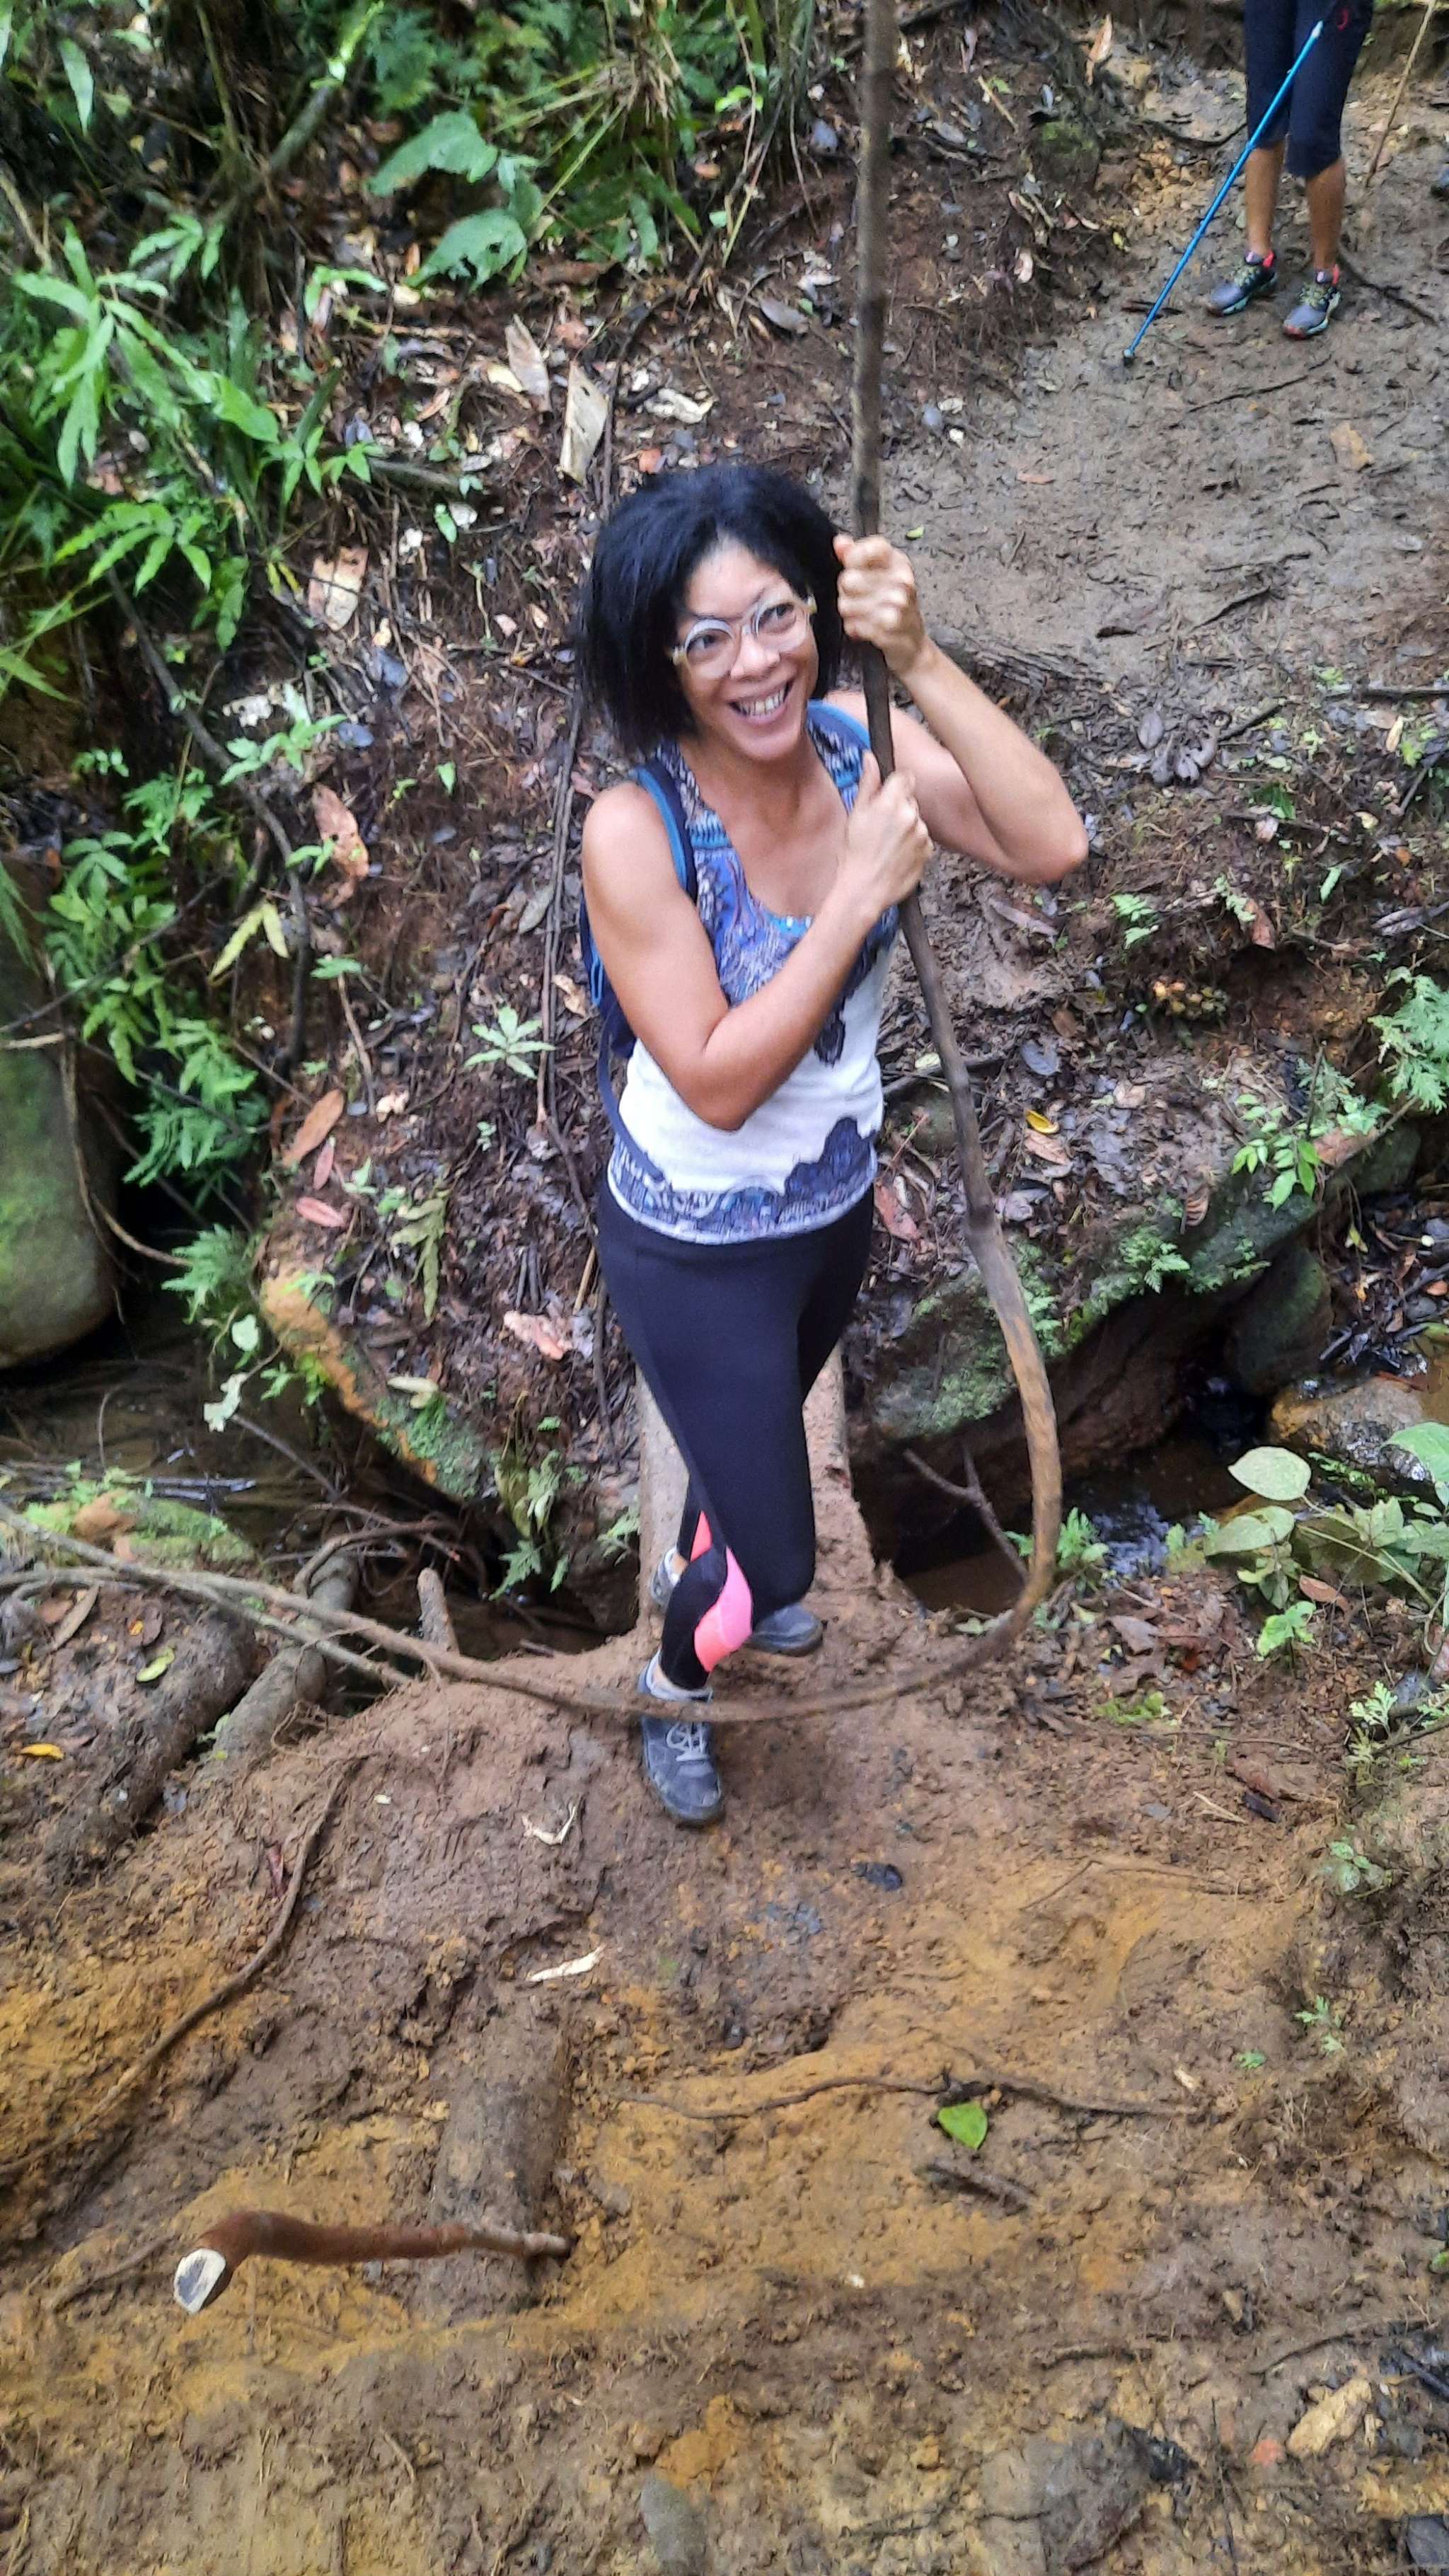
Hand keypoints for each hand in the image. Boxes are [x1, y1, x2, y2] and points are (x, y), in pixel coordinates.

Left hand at [833, 533, 930, 682]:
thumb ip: (856, 557)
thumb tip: (840, 542)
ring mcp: (898, 605)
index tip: (852, 566)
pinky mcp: (890, 628)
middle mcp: (902, 580)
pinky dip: (855, 630)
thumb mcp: (879, 577)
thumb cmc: (893, 609)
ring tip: (864, 616)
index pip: (873, 546)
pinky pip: (854, 625)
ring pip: (847, 605)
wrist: (913, 645)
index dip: (854, 557)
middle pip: (849, 579)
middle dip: (846, 593)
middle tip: (858, 599)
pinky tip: (867, 630)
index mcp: (899, 563)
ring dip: (850, 614)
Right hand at [839, 756, 930, 920]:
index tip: (887, 796)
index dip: (895, 786)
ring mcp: (921, 834)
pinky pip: (923, 839)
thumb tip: (870, 757)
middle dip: (899, 807)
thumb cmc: (854, 855)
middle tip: (881, 827)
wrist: (864, 890)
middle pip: (910, 799)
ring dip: (906, 827)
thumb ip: (867, 783)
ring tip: (888, 844)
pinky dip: (913, 844)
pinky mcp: (928, 850)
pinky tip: (897, 854)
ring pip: (916, 819)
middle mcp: (910, 815)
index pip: (904, 777)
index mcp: (890, 802)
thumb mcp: (854, 815)